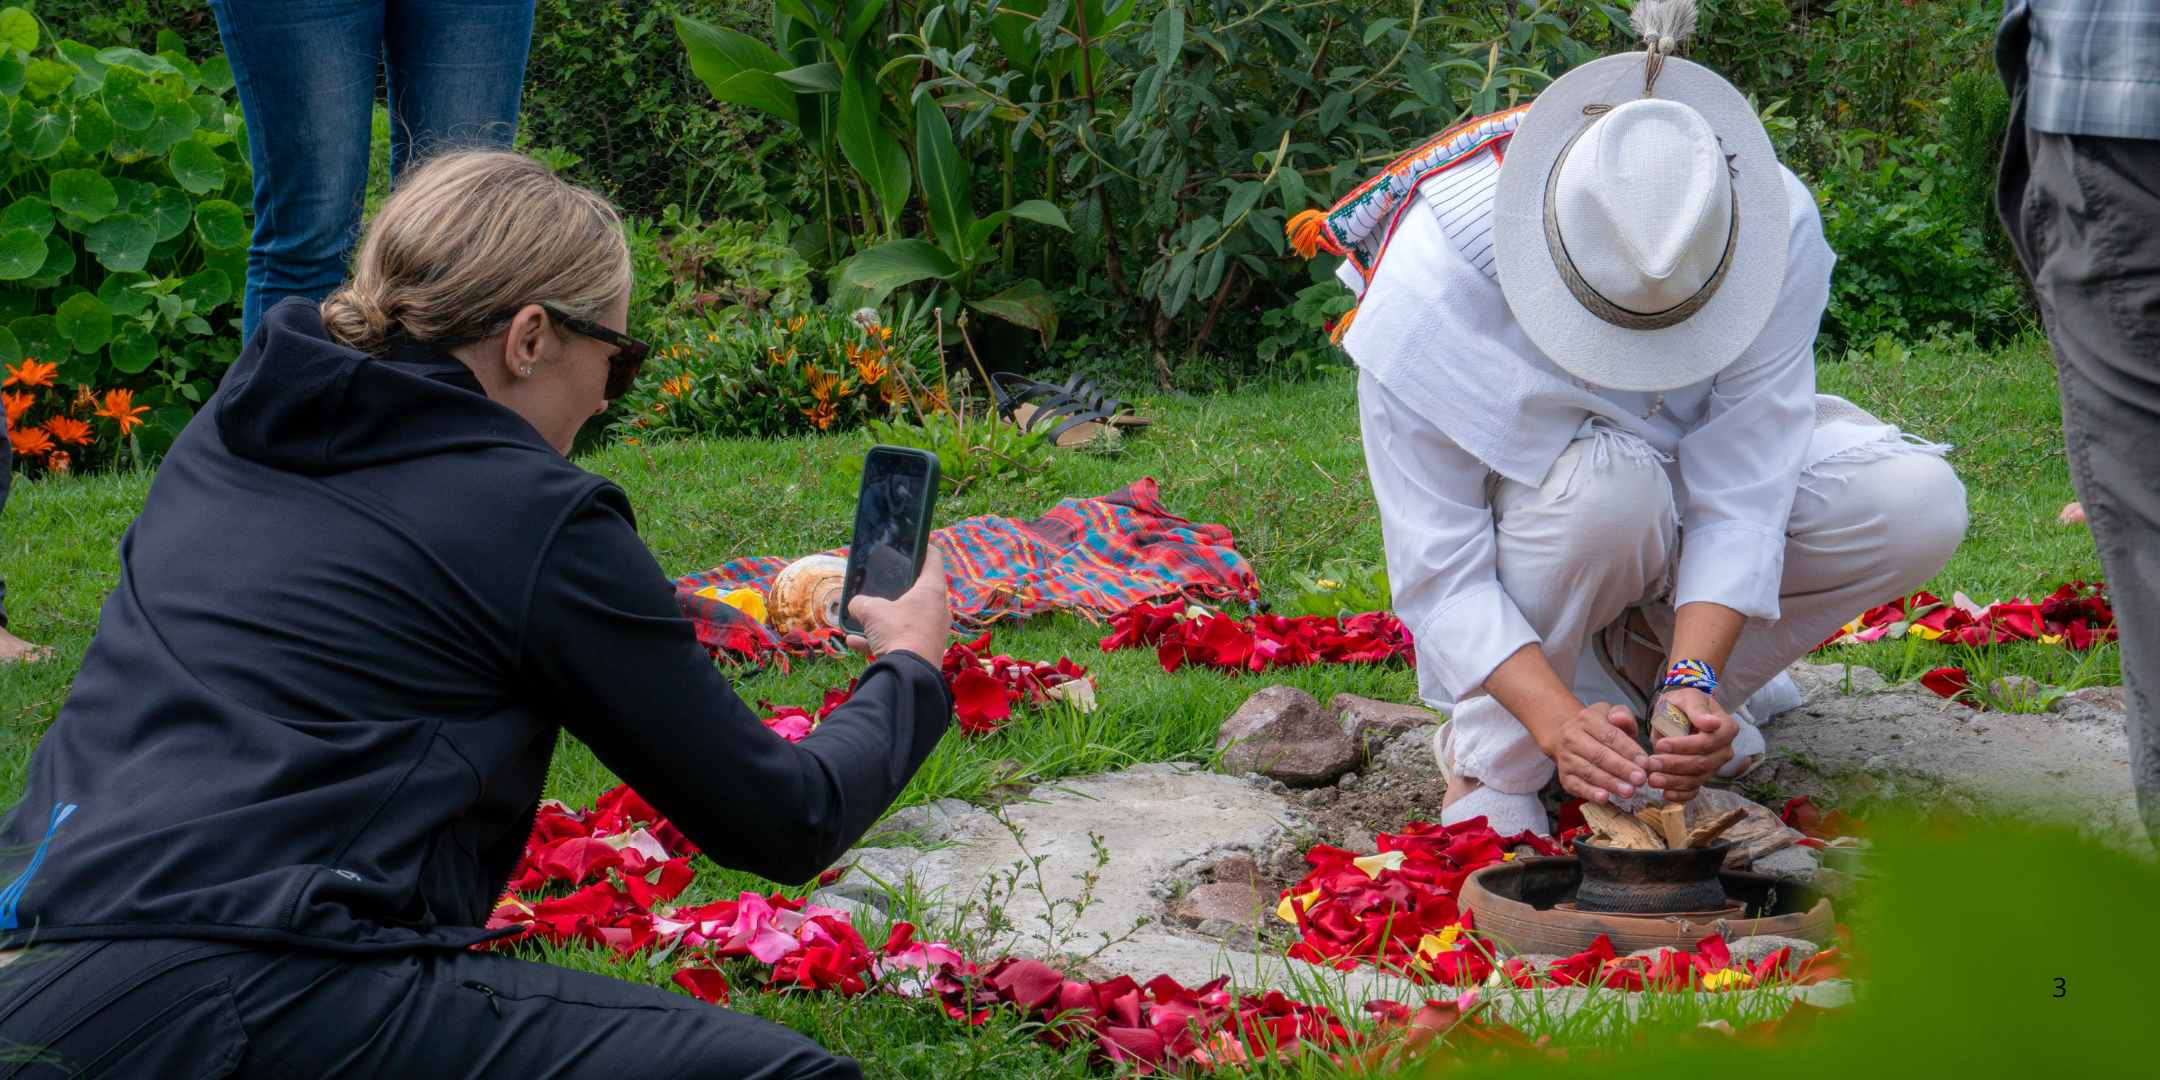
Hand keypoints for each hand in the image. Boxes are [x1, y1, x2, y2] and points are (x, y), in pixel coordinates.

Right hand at [845, 547, 950, 661]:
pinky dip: (879, 641)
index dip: (924, 548)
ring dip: (885, 619)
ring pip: (906, 619)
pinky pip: (899, 641)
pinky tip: (855, 642)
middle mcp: (937, 609)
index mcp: (932, 590)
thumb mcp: (872, 611)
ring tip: (863, 617)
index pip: (933, 559)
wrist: (909, 675)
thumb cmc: (897, 632)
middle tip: (884, 581)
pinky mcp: (923, 651)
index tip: (915, 543)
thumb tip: (855, 605)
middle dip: (900, 588)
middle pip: (919, 591)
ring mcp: (931, 632)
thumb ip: (861, 603)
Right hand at [1553, 702, 1650, 804]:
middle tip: (1640, 779)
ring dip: (1610, 783)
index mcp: (1587, 719)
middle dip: (1622, 769)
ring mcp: (1566, 758)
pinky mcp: (1564, 776)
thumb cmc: (1599, 728)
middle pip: (1599, 755)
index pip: (1610, 735)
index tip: (1645, 762)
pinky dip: (1590, 793)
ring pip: (1589, 772)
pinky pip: (1576, 786)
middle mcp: (1572, 737)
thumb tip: (1619, 719)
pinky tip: (1604, 798)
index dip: (1628, 750)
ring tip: (1629, 791)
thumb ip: (1622, 714)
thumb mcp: (1611, 714)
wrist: (1566, 737)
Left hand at [1644, 687, 1737, 801]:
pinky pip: (1695, 789)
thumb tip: (1712, 724)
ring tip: (1652, 779)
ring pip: (1696, 778)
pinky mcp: (1703, 775)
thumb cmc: (1683, 702)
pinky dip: (1681, 795)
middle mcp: (1724, 749)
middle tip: (1651, 764)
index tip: (1661, 744)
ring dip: (1674, 782)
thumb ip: (1697, 710)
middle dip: (1675, 765)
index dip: (1684, 746)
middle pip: (1702, 763)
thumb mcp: (1688, 698)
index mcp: (1726, 728)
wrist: (1678, 712)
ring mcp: (1714, 765)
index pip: (1707, 742)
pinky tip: (1666, 794)